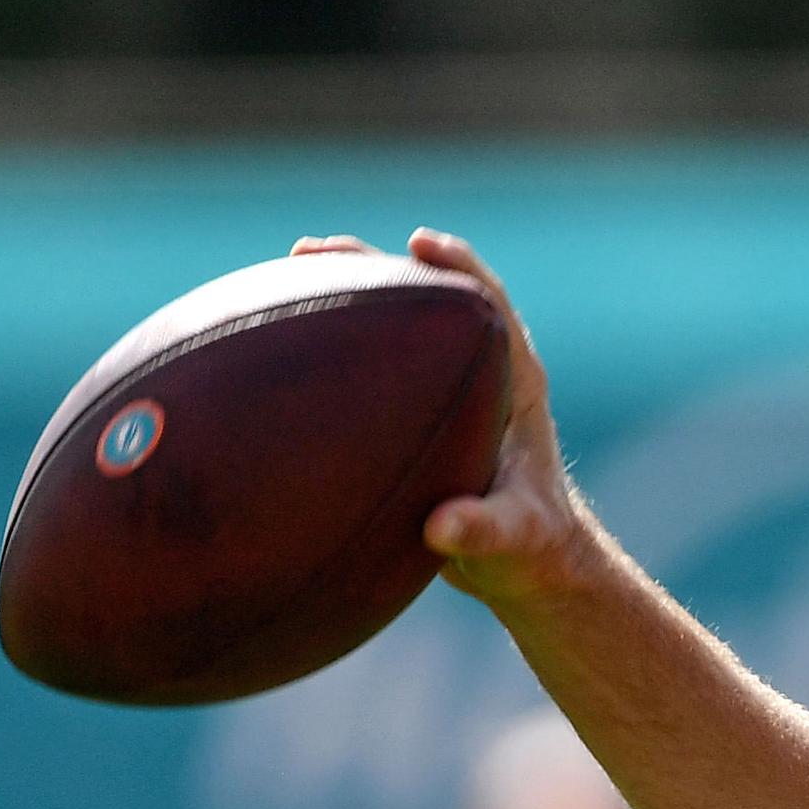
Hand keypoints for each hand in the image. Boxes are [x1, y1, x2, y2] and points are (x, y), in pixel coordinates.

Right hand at [288, 229, 602, 612]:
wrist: (522, 565)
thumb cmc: (529, 547)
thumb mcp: (515, 539)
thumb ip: (486, 530)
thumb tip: (442, 527)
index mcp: (516, 385)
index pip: (491, 306)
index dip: (458, 267)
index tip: (418, 244)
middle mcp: (481, 373)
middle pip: (429, 297)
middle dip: (376, 264)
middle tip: (317, 251)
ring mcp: (444, 388)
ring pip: (395, 322)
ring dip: (347, 289)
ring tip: (290, 267)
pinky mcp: (413, 408)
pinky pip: (370, 361)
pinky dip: (332, 340)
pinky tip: (279, 334)